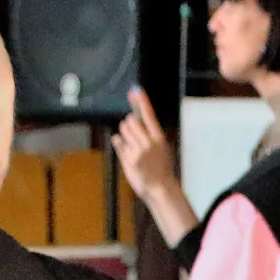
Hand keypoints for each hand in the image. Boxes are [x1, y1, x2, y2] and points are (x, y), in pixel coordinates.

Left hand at [110, 88, 176, 202]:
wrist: (160, 188)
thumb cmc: (161, 169)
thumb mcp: (161, 148)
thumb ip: (149, 134)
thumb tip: (135, 117)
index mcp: (159, 138)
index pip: (149, 115)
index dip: (141, 101)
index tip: (135, 91)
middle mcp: (148, 143)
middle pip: (131, 120)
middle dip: (129, 122)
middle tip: (132, 131)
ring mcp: (137, 151)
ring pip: (123, 129)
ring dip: (124, 132)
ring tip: (132, 144)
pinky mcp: (128, 159)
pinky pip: (118, 142)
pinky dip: (119, 142)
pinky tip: (124, 147)